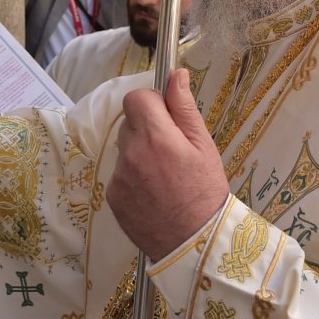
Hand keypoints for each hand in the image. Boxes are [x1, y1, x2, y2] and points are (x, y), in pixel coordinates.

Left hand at [108, 69, 229, 260]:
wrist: (195, 244)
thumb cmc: (206, 192)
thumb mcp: (204, 146)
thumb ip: (185, 107)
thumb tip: (176, 74)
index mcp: (156, 137)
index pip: (136, 98)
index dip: (152, 103)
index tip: (167, 119)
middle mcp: (131, 154)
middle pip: (130, 123)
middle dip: (148, 129)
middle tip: (172, 152)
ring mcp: (118, 177)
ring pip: (125, 149)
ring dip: (140, 153)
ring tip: (165, 176)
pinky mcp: (112, 196)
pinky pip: (120, 173)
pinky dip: (134, 177)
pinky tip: (154, 192)